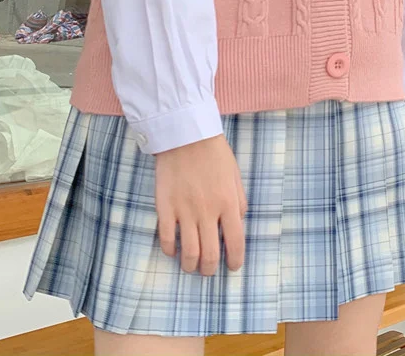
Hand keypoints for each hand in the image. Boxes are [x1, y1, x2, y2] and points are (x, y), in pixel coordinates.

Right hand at [155, 134, 246, 275]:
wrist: (186, 135)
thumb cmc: (214, 153)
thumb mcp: (235, 175)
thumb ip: (239, 200)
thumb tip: (239, 222)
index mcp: (228, 203)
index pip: (236, 242)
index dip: (235, 260)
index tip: (233, 266)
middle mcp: (208, 211)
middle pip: (210, 255)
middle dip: (210, 270)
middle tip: (208, 270)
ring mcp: (185, 210)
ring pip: (189, 253)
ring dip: (190, 265)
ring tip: (191, 265)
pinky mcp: (165, 207)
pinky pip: (166, 239)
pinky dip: (170, 250)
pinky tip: (173, 250)